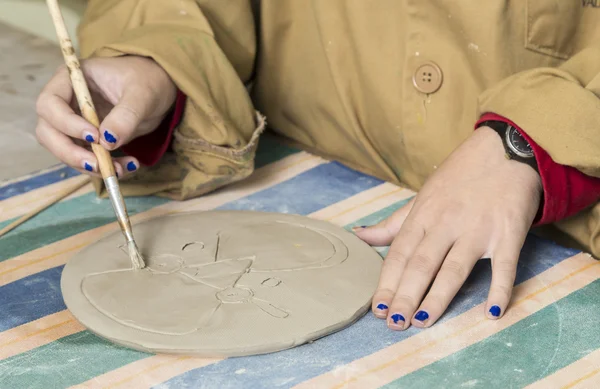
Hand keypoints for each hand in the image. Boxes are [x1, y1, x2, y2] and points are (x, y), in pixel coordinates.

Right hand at [35, 56, 176, 176]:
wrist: (157, 89)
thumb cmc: (147, 80)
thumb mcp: (142, 95)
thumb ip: (126, 115)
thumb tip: (107, 141)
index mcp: (71, 79)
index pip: (50, 104)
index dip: (66, 124)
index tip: (94, 137)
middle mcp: (66, 101)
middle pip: (48, 132)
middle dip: (70, 153)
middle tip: (97, 164)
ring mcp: (73, 123)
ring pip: (64, 150)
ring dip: (88, 165)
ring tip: (119, 169)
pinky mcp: (86, 140)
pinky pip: (86, 158)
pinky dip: (103, 167)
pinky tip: (126, 167)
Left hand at [355, 127, 541, 329]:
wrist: (505, 151)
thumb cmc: (458, 178)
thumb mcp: (421, 198)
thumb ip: (392, 224)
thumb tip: (358, 236)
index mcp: (422, 216)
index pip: (399, 254)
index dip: (387, 282)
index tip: (376, 308)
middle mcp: (446, 223)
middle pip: (421, 265)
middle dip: (405, 296)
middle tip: (393, 324)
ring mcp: (478, 230)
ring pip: (453, 269)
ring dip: (437, 298)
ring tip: (421, 322)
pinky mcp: (509, 234)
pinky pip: (504, 266)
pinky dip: (499, 290)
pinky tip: (490, 313)